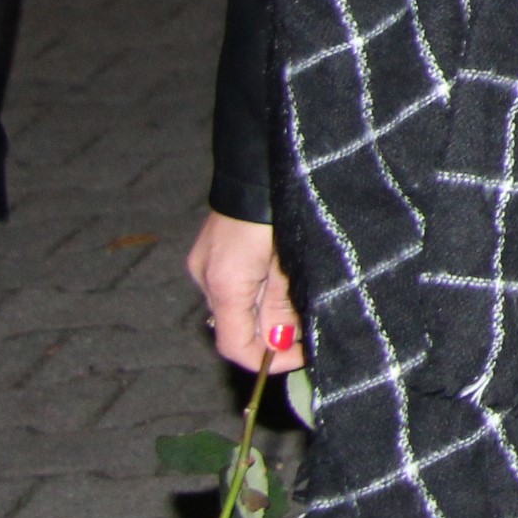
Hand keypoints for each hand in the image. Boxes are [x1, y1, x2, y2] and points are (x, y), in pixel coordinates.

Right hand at [185, 212, 304, 375]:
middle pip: (237, 326)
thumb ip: (285, 304)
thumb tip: (283, 341)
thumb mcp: (293, 261)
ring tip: (303, 295)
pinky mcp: (211, 246)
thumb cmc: (285, 204)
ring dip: (268, 309)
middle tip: (312, 325)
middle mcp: (206, 275)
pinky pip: (234, 282)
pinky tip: (285, 274)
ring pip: (237, 304)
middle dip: (274, 332)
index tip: (303, 356)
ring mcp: (205, 260)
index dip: (270, 360)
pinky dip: (259, 288)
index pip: (236, 347)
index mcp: (226, 283)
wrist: (263, 156)